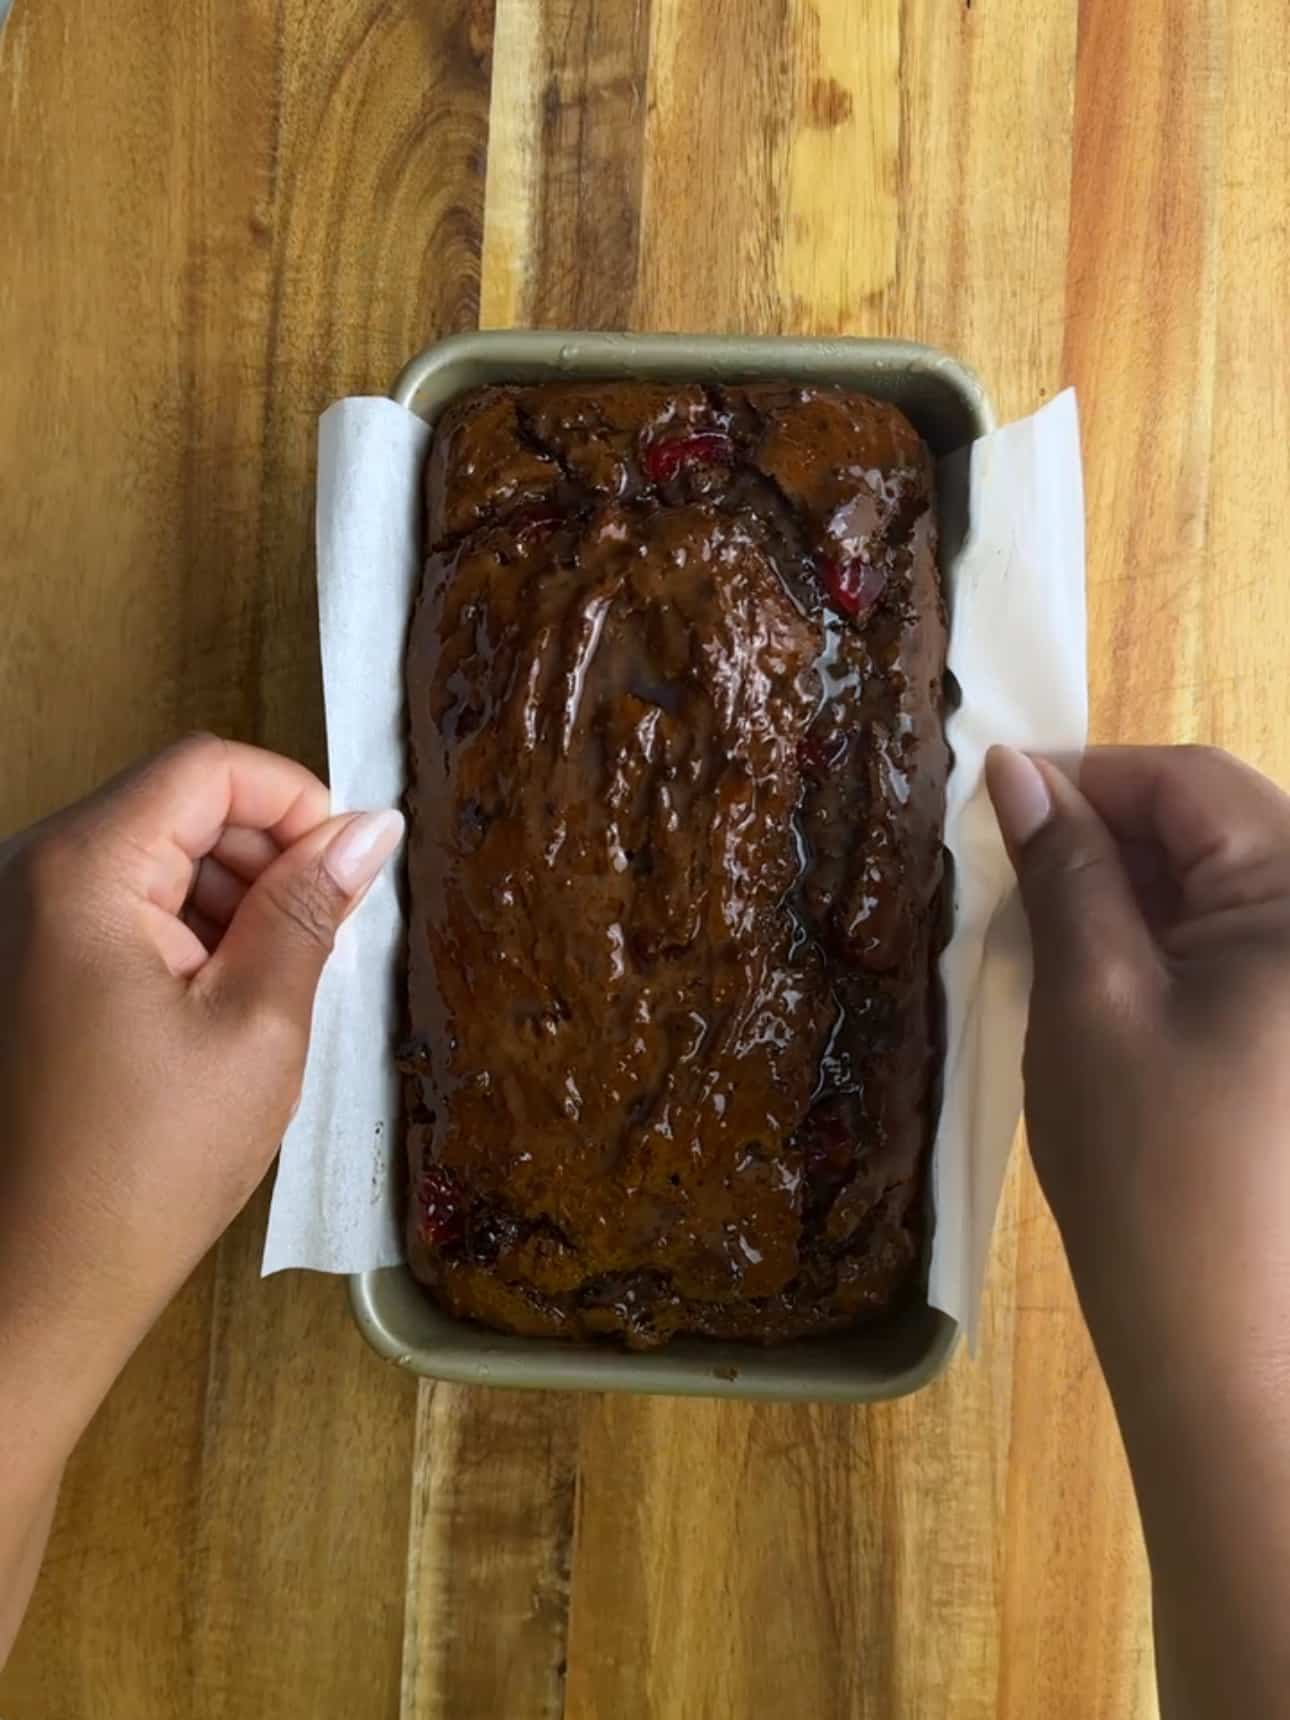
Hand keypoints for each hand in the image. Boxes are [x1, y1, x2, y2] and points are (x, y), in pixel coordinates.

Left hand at [0, 735, 402, 1407]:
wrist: (41, 1278)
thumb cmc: (146, 1165)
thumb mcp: (259, 1025)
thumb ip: (311, 908)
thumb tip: (370, 828)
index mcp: (80, 873)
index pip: (206, 768)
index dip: (295, 801)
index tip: (348, 868)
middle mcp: (30, 876)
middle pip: (177, 804)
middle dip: (264, 854)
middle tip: (318, 940)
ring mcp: (19, 920)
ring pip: (155, 853)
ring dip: (229, 897)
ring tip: (267, 989)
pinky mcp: (25, 962)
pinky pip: (121, 905)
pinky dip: (185, 932)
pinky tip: (216, 1007)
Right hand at [987, 743, 1289, 1716]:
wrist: (1229, 1348)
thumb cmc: (1149, 1170)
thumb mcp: (1088, 1002)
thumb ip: (1062, 872)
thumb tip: (1015, 772)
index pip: (1190, 780)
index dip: (1086, 775)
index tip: (988, 800)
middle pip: (1216, 825)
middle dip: (1109, 836)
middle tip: (1010, 881)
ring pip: (1224, 885)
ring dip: (1134, 893)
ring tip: (1049, 938)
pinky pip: (1240, 946)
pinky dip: (1168, 945)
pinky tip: (1107, 985)